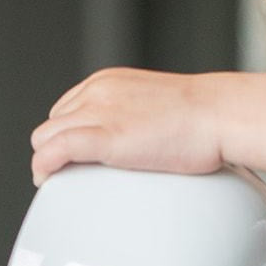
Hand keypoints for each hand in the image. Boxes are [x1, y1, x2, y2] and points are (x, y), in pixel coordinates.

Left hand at [31, 68, 223, 185]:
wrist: (220, 113)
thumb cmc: (200, 117)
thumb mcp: (151, 106)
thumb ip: (128, 119)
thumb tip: (124, 144)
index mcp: (107, 82)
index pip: (64, 110)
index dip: (63, 136)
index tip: (70, 157)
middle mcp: (97, 92)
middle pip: (51, 125)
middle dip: (54, 151)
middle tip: (66, 175)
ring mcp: (99, 112)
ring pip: (45, 139)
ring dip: (47, 163)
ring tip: (59, 183)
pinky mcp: (106, 136)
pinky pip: (55, 151)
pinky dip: (44, 167)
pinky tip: (48, 180)